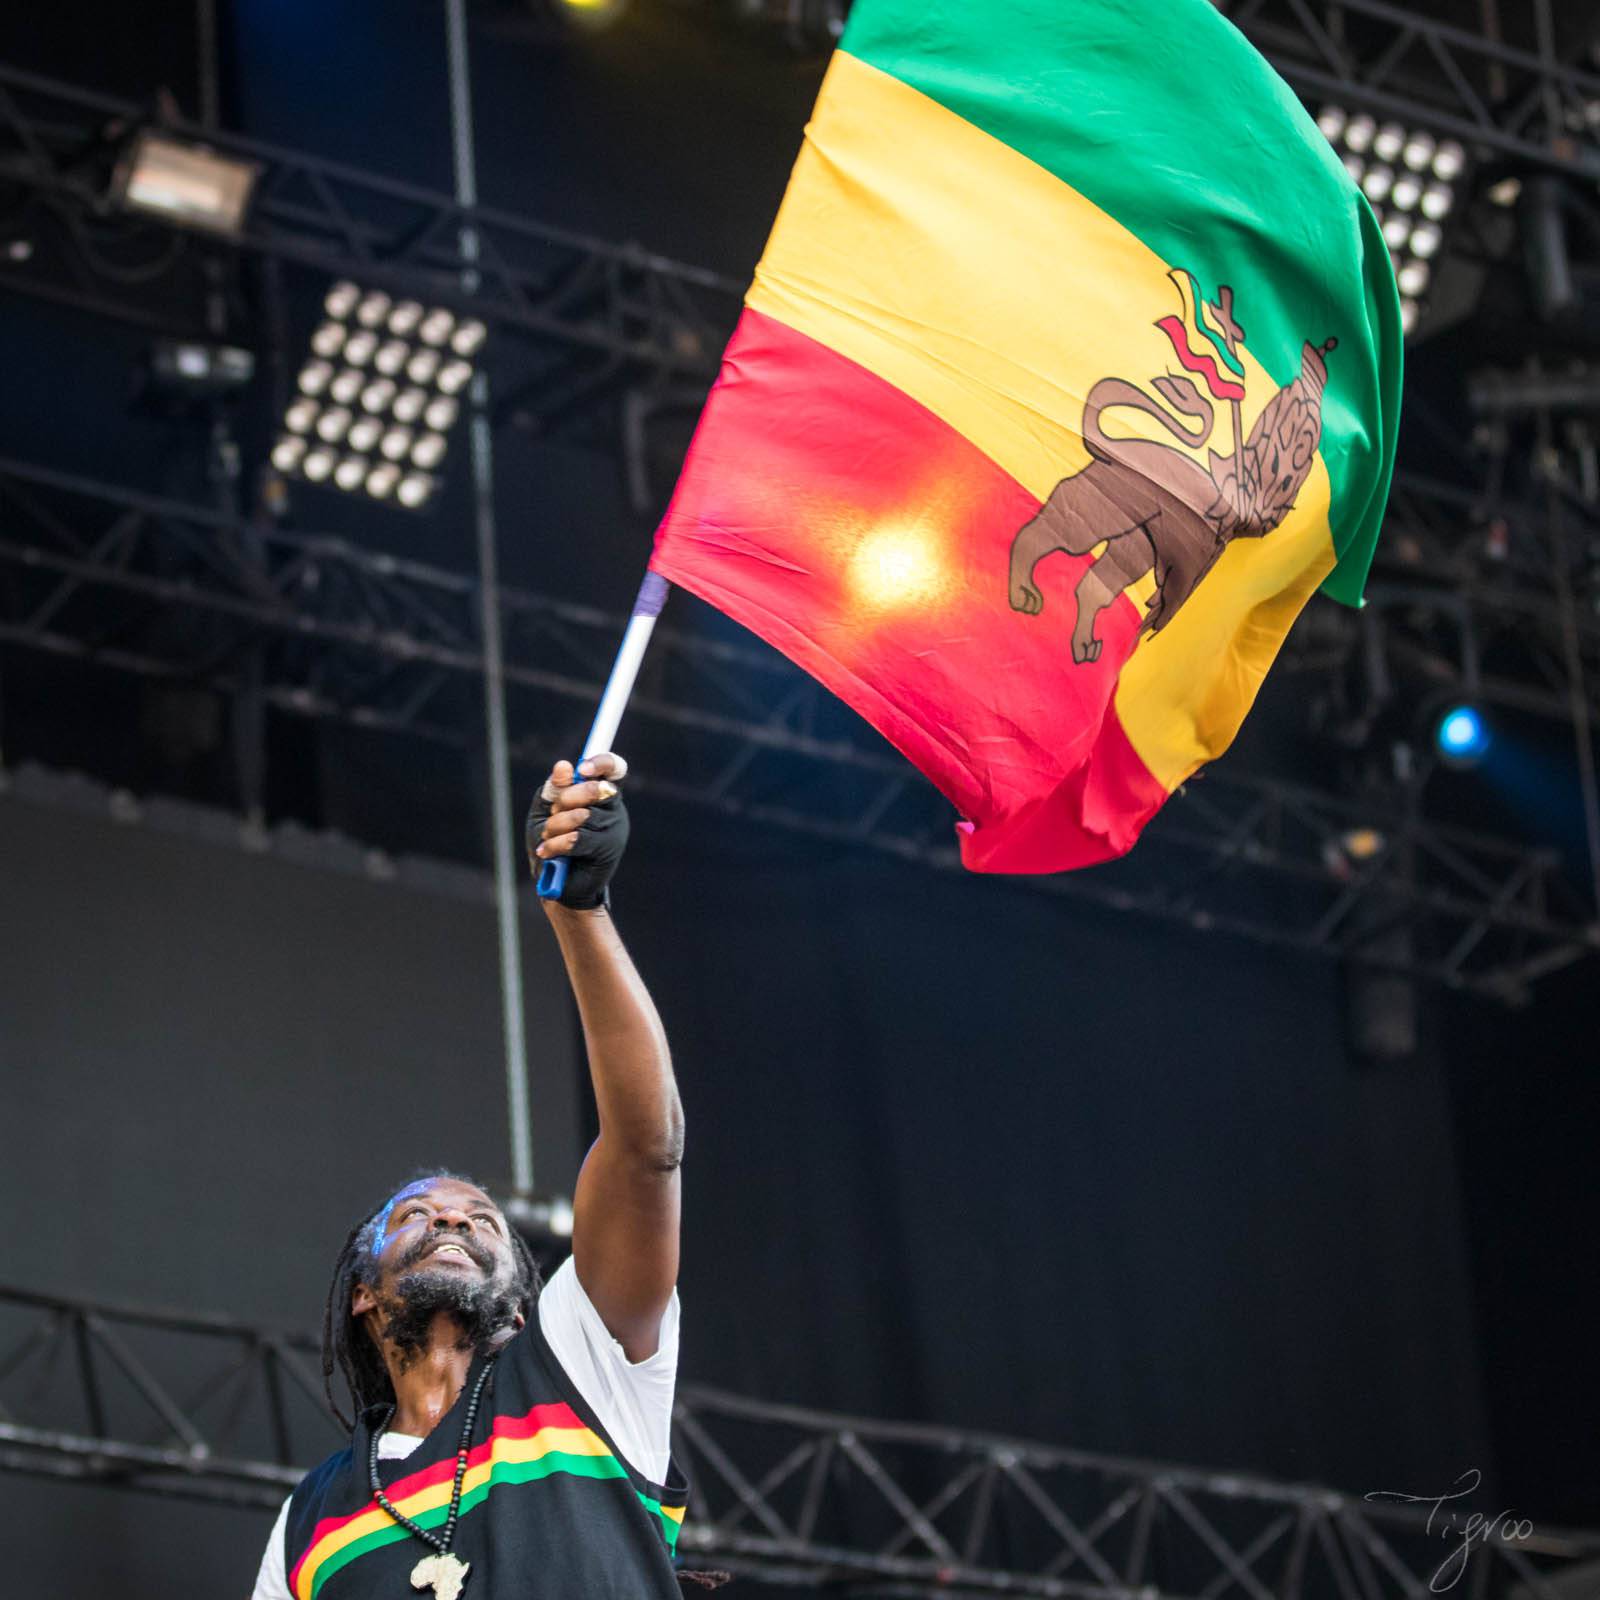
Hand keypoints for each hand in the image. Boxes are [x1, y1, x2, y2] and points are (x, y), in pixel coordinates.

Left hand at [525, 752, 630, 908]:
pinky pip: (579, 839)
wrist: (555, 881)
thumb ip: (554, 789)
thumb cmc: (550, 841)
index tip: (582, 769)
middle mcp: (612, 808)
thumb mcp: (544, 811)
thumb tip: (563, 766)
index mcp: (601, 792)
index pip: (615, 769)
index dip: (602, 763)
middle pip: (597, 788)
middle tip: (553, 811)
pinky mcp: (607, 851)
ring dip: (556, 826)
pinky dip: (556, 844)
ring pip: (583, 815)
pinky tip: (547, 851)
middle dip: (566, 798)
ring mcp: (614, 830)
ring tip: (546, 837)